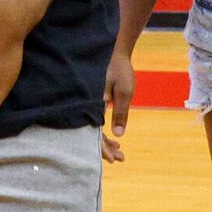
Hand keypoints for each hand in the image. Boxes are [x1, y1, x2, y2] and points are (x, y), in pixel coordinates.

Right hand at [100, 46, 137, 162]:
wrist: (114, 52)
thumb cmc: (119, 70)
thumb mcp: (124, 92)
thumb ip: (120, 113)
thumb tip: (118, 134)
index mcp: (93, 105)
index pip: (95, 134)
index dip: (103, 149)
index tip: (113, 159)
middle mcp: (88, 106)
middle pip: (92, 134)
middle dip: (106, 149)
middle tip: (120, 159)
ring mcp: (89, 105)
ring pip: (93, 129)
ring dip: (106, 141)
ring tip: (119, 151)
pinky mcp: (93, 102)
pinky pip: (95, 121)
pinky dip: (104, 130)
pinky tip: (114, 137)